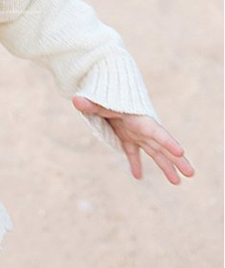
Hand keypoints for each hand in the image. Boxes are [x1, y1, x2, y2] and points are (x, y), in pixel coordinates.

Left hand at [73, 96, 193, 183]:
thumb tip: (76, 101)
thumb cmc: (106, 91)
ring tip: (177, 182)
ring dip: (165, 167)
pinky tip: (137, 176)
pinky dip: (135, 164)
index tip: (181, 152)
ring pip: (154, 152)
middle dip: (177, 160)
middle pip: (162, 146)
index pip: (157, 131)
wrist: (106, 84)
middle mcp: (141, 127)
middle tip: (190, 173)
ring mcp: (135, 133)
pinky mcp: (127, 137)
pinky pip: (133, 153)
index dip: (168, 142)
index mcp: (139, 118)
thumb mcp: (99, 98)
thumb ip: (91, 103)